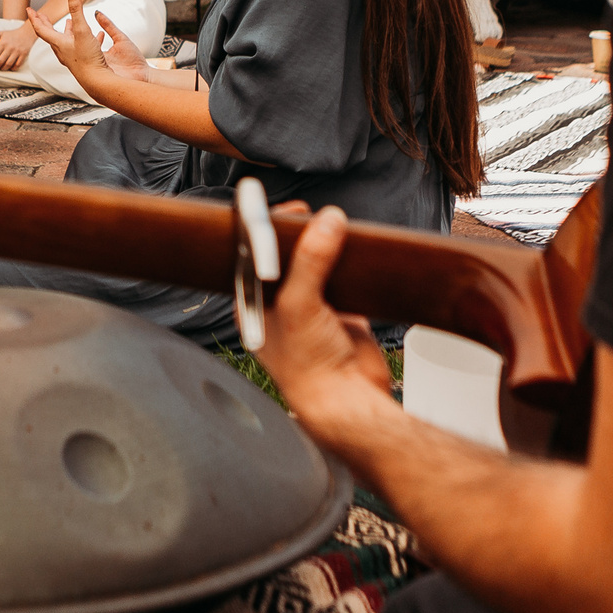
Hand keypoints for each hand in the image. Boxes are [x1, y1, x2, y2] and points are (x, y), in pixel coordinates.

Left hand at [0, 20, 37, 72]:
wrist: (27, 33)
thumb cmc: (11, 34)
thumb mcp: (0, 33)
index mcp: (3, 43)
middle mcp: (10, 48)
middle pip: (0, 61)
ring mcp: (17, 52)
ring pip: (8, 64)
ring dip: (3, 69)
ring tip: (1, 69)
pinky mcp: (24, 54)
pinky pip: (17, 65)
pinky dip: (13, 68)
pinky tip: (10, 68)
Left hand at [28, 0, 149, 83]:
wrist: (98, 82)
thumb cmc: (88, 58)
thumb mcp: (82, 30)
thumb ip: (77, 9)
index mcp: (59, 44)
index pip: (40, 29)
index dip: (34, 18)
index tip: (29, 9)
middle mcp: (63, 51)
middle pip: (50, 35)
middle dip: (46, 23)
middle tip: (41, 14)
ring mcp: (72, 57)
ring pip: (65, 41)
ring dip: (65, 30)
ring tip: (68, 22)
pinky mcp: (82, 62)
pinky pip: (79, 46)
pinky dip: (82, 38)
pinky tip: (95, 35)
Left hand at [254, 206, 398, 449]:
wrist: (347, 400)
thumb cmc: (307, 367)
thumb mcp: (299, 305)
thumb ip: (310, 261)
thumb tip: (327, 221)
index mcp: (256, 302)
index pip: (254, 254)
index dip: (266, 229)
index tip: (287, 212)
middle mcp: (282, 304)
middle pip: (288, 255)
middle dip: (302, 234)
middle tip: (314, 217)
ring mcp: (314, 308)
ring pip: (319, 265)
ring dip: (329, 246)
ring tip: (337, 229)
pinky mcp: (344, 313)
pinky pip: (347, 278)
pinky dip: (353, 264)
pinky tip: (358, 251)